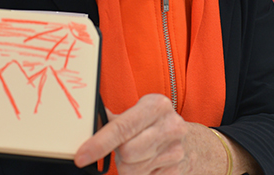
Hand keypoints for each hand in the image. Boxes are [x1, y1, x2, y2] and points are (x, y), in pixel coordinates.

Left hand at [74, 93, 188, 173]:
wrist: (192, 143)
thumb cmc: (155, 124)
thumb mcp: (139, 113)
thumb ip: (115, 119)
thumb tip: (88, 123)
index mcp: (156, 106)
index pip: (122, 127)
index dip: (99, 144)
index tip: (81, 157)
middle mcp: (170, 126)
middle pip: (127, 153)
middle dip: (120, 155)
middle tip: (124, 148)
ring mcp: (176, 151)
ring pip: (134, 170)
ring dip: (128, 167)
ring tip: (139, 155)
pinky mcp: (177, 171)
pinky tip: (148, 164)